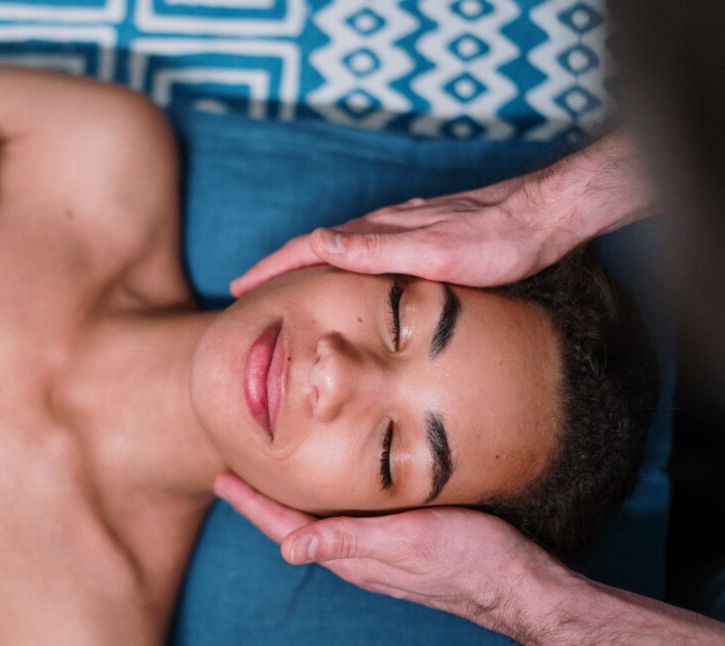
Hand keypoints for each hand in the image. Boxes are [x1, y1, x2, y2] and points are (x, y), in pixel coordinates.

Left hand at [213, 472, 568, 627]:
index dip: (252, 503)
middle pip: (296, 523)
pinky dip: (327, 499)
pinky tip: (334, 486)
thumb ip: (349, 542)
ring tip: (270, 476)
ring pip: (321, 521)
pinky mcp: (401, 540)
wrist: (519, 583)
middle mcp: (358, 553)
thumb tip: (288, 551)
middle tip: (234, 471)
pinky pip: (348, 518)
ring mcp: (379, 550)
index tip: (221, 478)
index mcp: (351, 554)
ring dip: (291, 500)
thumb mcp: (406, 543)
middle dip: (263, 499)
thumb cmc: (467, 559)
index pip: (286, 527)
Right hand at [230, 132, 652, 296]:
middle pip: (314, 248)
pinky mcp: (417, 237)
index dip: (269, 269)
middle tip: (247, 292)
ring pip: (337, 250)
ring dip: (304, 267)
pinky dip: (338, 266)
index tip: (238, 289)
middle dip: (276, 269)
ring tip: (283, 288)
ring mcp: (399, 231)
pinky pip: (362, 252)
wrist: (541, 217)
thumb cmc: (493, 241)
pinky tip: (345, 277)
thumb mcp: (432, 252)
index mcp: (376, 233)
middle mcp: (382, 228)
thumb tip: (314, 243)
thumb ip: (374, 249)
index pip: (306, 249)